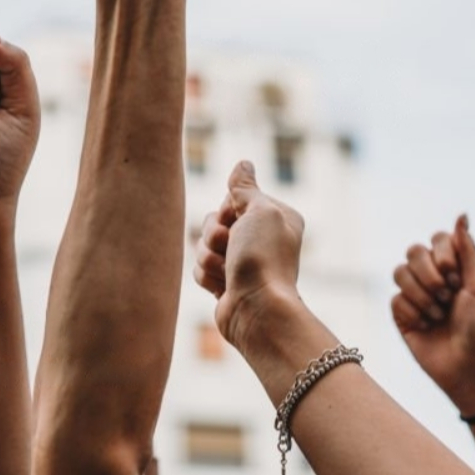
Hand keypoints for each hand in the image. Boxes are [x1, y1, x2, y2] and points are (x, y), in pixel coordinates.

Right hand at [193, 161, 305, 349]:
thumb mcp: (259, 211)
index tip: (239, 222)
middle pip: (214, 220)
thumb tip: (243, 164)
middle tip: (232, 248)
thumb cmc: (263, 259)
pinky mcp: (226, 282)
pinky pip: (200, 268)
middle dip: (216, 235)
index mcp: (275, 217)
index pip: (233, 198)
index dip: (227, 209)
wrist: (256, 311)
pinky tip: (223, 288)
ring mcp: (242, 261)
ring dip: (211, 258)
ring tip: (230, 272)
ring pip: (203, 245)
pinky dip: (208, 276)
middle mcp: (260, 238)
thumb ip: (245, 187)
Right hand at [391, 216, 474, 411]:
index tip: (454, 275)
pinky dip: (413, 313)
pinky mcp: (402, 315)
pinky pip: (395, 299)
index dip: (442, 253)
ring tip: (438, 314)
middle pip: (413, 251)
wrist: (469, 368)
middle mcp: (433, 278)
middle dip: (429, 274)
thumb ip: (468, 251)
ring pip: (399, 273)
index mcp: (455, 268)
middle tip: (446, 295)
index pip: (437, 239)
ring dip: (421, 295)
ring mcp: (416, 296)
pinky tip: (426, 326)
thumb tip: (462, 215)